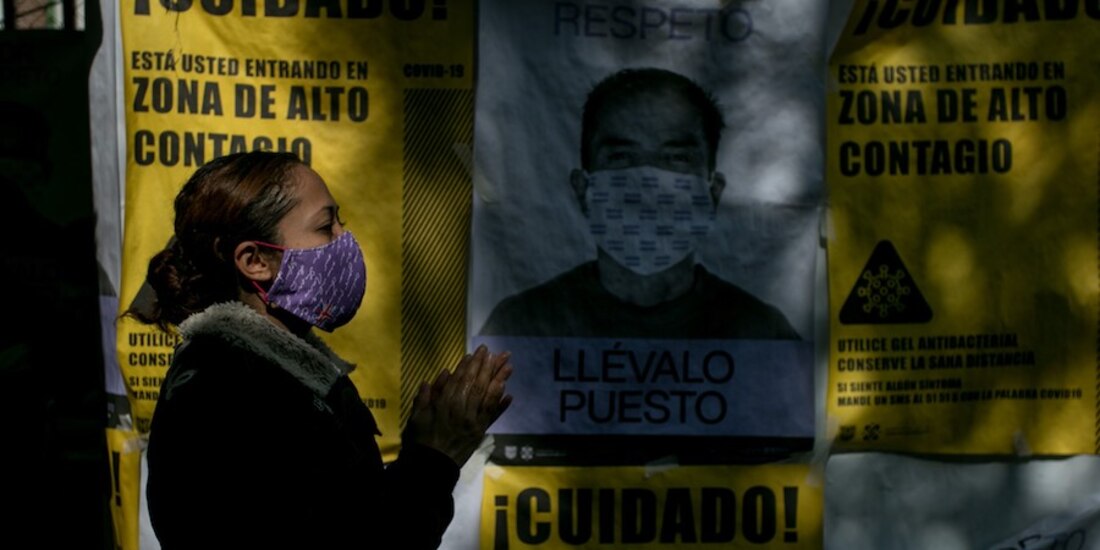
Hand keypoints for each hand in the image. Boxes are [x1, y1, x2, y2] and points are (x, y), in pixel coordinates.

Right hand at [405, 345, 513, 466]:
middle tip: (495, 352)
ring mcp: (474, 422)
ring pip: (488, 397)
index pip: (460, 380)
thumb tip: (440, 376)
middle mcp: (462, 410)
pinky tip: (510, 394)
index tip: (475, 353)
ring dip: (499, 380)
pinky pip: (493, 416)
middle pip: (477, 384)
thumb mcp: (416, 416)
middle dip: (486, 366)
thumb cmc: (421, 440)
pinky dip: (502, 405)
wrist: (432, 466)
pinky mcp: (480, 432)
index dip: (468, 366)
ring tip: (508, 365)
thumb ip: (425, 396)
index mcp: (445, 404)